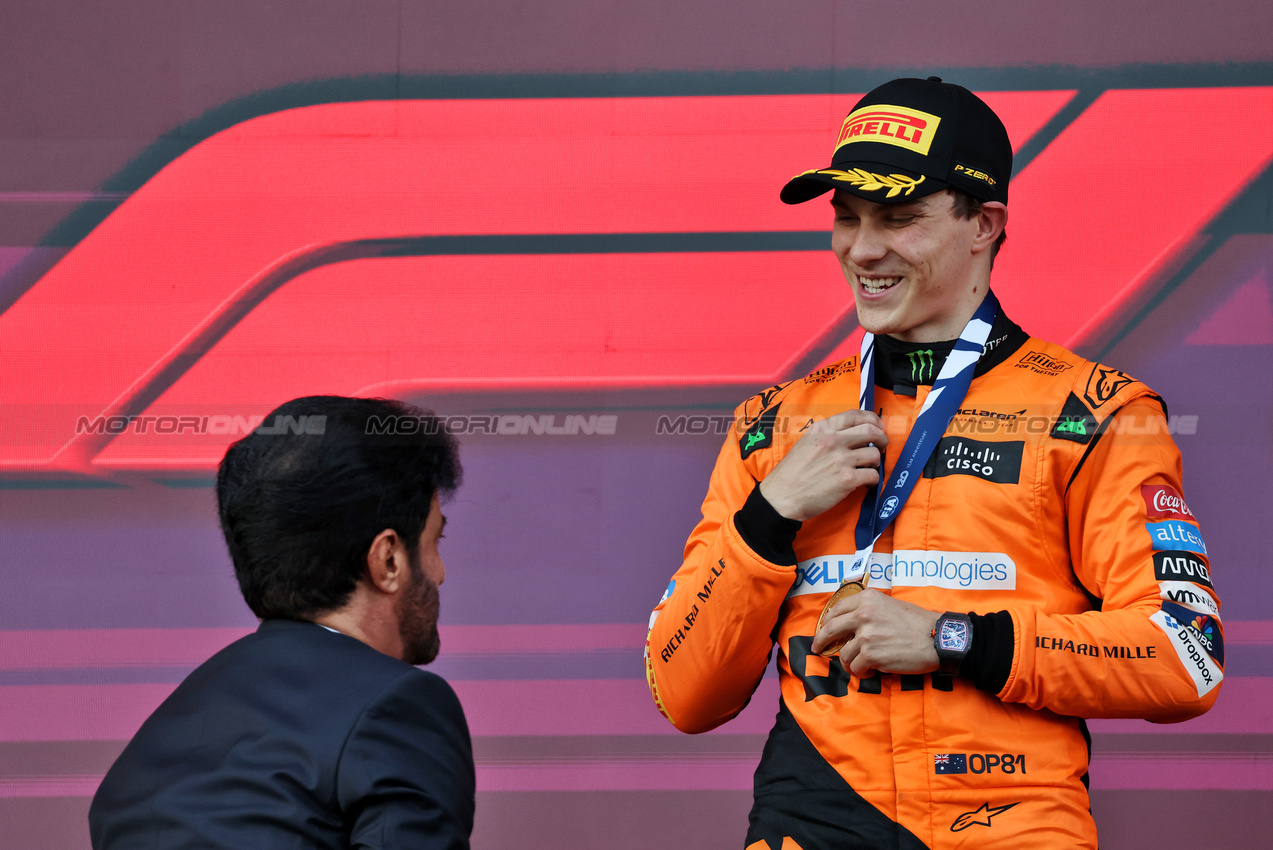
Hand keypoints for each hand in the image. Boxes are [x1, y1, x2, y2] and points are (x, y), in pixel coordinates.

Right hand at [759, 409, 885, 521]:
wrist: (782, 497)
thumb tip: (851, 436)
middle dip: (882, 439)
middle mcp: (833, 440)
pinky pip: (872, 475)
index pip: (854, 415)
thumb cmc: (791, 473)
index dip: (872, 419)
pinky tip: (866, 484)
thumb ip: (826, 436)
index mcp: (823, 429)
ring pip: (874, 454)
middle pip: (871, 431)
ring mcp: (841, 459)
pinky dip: (873, 480)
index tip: (878, 426)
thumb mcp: (805, 443)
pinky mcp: (847, 479)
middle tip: (881, 447)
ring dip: (875, 462)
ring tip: (868, 469)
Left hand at [810, 589, 940, 676]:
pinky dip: (861, 672)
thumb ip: (869, 610)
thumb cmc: (918, 623)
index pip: (836, 609)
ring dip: (850, 663)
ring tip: (861, 666)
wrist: (938, 638)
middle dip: (820, 641)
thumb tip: (849, 624)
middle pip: (830, 629)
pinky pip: (856, 667)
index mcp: (867, 599)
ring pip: (844, 654)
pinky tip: (871, 672)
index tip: (823, 629)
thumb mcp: (890, 605)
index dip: (826, 622)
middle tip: (818, 649)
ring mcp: (865, 636)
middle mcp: (863, 614)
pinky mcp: (871, 655)